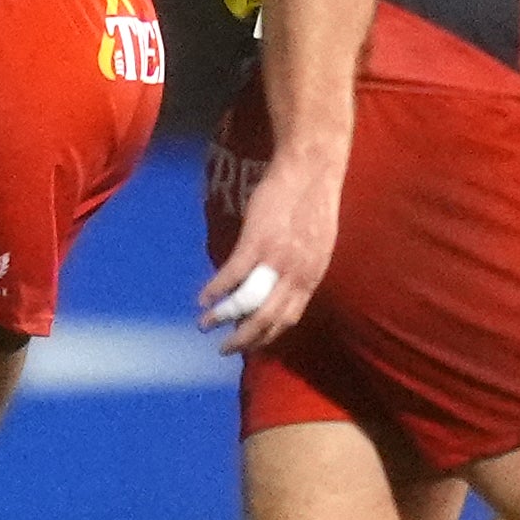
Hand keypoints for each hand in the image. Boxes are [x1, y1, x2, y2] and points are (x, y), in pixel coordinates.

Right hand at [197, 147, 342, 357]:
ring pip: (249, 303)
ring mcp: (276, 259)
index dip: (267, 336)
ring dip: (224, 318)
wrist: (310, 169)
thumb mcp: (316, 243)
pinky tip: (202, 298)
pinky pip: (233, 275)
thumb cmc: (313, 201)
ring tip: (205, 324)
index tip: (250, 344)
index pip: (289, 318)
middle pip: (268, 319)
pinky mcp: (256, 242)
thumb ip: (301, 266)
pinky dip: (215, 290)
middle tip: (225, 349)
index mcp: (312, 276)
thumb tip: (284, 281)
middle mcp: (297, 275)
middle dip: (244, 339)